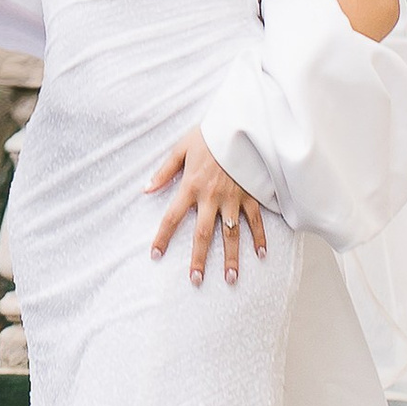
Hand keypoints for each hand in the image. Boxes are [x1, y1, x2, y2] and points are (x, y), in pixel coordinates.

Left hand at [146, 130, 265, 286]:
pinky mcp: (251, 195)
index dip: (162, 237)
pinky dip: (260, 238)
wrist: (241, 125)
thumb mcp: (181, 148)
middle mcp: (211, 197)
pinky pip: (256, 221)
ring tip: (229, 279)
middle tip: (195, 280)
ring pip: (231, 234)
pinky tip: (261, 255)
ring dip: (230, 258)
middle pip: (202, 234)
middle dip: (198, 259)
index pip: (172, 217)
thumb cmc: (209, 135)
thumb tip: (146, 189)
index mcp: (191, 186)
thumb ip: (164, 171)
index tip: (155, 255)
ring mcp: (233, 199)